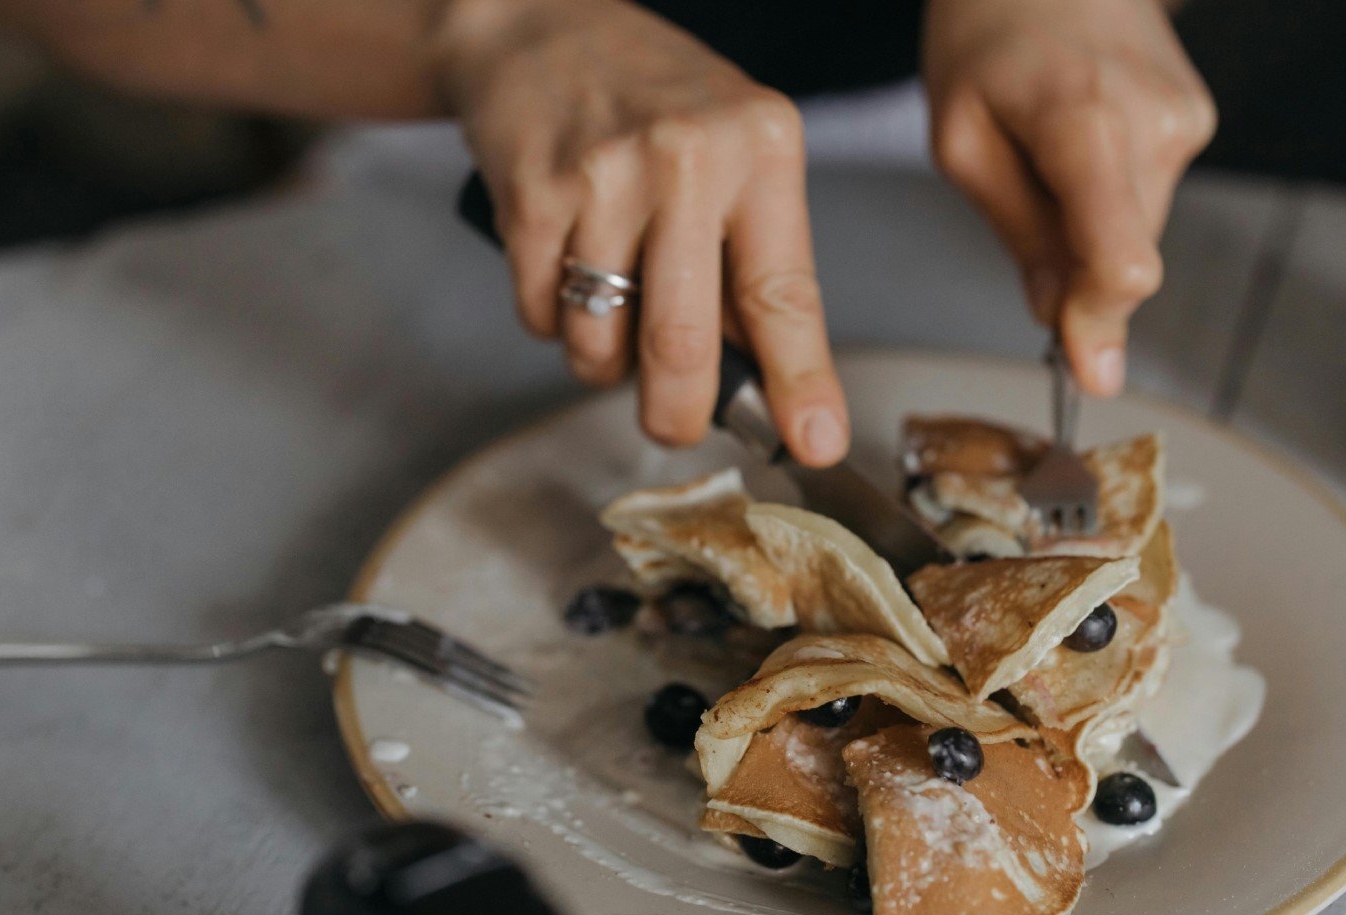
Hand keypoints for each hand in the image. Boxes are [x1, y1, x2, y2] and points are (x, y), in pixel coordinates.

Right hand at [433, 0, 848, 464]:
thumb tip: (761, 381)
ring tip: (611, 309)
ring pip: (601, 343)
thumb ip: (751, 255)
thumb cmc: (652, 100)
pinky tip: (566, 266)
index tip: (813, 443)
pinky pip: (543, 316)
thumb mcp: (736, 150)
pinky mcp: (532, 195)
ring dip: (603, 362)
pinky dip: (554, 321)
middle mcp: (688, 158)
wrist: (539, 26)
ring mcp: (604, 176)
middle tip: (676, 425)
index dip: (799, 381)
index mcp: (762, 147)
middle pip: (683, 343)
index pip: (785, 293)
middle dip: (678, 413)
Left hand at [921, 0, 1214, 395]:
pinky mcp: (1196, 119)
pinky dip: (1106, 196)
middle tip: (1022, 210)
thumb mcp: (963, 142)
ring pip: (1137, 233)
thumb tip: (1059, 321)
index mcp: (1088, 127)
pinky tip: (1075, 143)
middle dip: (1075, 270)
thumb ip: (1019, 237)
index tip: (1089, 371)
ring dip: (1087, 228)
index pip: (1123, 262)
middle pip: (1125, 260)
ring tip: (1045, 155)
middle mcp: (1156, 125)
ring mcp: (1186, 121)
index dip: (1102, 325)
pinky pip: (1147, 196)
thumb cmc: (986, 33)